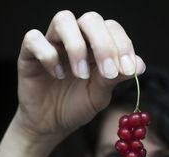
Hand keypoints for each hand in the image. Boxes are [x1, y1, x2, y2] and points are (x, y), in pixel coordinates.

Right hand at [13, 10, 145, 144]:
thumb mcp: (100, 95)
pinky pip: (33, 38)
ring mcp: (52, 43)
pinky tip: (57, 75)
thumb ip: (115, 78)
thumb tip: (139, 64)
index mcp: (95, 46)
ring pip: (63, 19)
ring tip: (82, 75)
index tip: (129, 70)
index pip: (112, 28)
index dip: (123, 44)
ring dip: (77, 46)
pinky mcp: (29, 54)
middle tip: (108, 72)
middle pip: (91, 19)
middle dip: (103, 44)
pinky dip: (48, 55)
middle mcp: (75, 39)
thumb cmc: (77, 106)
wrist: (51, 125)